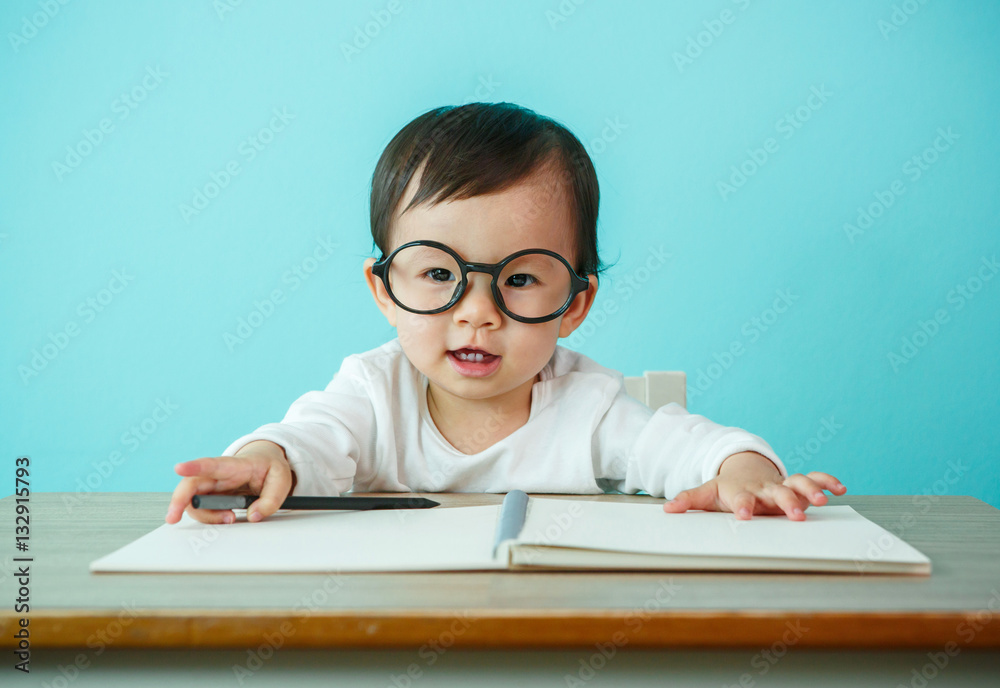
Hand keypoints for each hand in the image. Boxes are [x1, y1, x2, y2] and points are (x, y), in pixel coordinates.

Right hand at [164, 440, 295, 524]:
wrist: (265, 462)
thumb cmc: (270, 467)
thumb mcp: (282, 479)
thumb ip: (271, 498)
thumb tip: (254, 516)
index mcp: (236, 465)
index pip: (213, 464)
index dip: (195, 466)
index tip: (179, 468)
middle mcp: (218, 475)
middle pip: (191, 484)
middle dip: (178, 501)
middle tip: (173, 517)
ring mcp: (213, 486)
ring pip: (194, 500)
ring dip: (205, 516)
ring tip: (230, 519)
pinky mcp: (212, 496)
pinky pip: (201, 509)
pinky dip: (209, 518)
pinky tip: (225, 519)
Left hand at [662, 452, 846, 520]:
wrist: (743, 469)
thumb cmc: (726, 488)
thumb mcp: (706, 494)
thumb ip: (689, 501)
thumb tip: (667, 510)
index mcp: (741, 491)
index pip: (741, 500)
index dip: (743, 507)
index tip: (745, 516)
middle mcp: (763, 488)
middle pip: (775, 493)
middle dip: (785, 502)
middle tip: (794, 515)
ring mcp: (781, 484)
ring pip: (797, 484)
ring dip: (810, 490)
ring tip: (821, 500)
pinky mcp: (796, 483)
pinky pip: (814, 478)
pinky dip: (827, 481)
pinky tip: (840, 488)